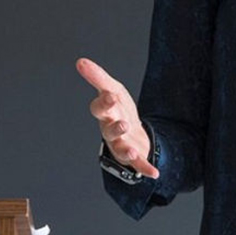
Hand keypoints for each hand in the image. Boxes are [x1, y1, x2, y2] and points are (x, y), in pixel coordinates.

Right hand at [76, 57, 159, 179]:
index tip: (111, 96)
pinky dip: (145, 169)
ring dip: (126, 150)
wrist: (131, 130)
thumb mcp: (112, 89)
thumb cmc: (119, 108)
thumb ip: (97, 77)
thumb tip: (81, 61)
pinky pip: (138, 164)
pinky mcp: (132, 156)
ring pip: (120, 148)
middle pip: (108, 130)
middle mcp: (110, 129)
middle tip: (123, 124)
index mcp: (105, 112)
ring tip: (132, 150)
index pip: (99, 108)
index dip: (104, 103)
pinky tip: (154, 173)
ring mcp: (120, 144)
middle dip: (115, 128)